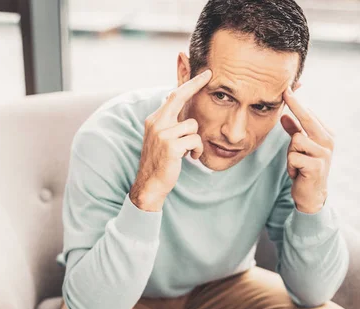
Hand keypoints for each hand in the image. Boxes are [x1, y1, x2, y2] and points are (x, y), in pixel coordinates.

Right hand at [130, 69, 212, 211]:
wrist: (150, 184)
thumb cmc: (160, 162)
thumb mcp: (162, 138)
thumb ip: (170, 123)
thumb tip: (180, 107)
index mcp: (154, 120)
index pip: (173, 96)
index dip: (189, 84)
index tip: (203, 73)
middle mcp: (156, 123)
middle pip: (179, 97)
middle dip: (195, 84)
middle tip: (210, 75)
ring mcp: (162, 134)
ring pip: (193, 125)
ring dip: (196, 140)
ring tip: (189, 152)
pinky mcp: (171, 146)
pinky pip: (195, 140)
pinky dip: (196, 150)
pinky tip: (189, 158)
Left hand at [281, 86, 333, 213]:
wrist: (311, 195)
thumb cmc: (304, 168)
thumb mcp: (298, 148)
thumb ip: (294, 131)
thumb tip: (284, 115)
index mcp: (326, 134)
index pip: (309, 114)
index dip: (297, 102)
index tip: (287, 89)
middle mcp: (328, 141)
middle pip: (308, 119)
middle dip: (296, 105)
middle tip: (285, 92)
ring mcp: (324, 154)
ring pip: (296, 140)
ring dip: (290, 153)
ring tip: (297, 164)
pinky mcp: (316, 167)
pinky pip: (293, 157)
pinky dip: (290, 165)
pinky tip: (298, 173)